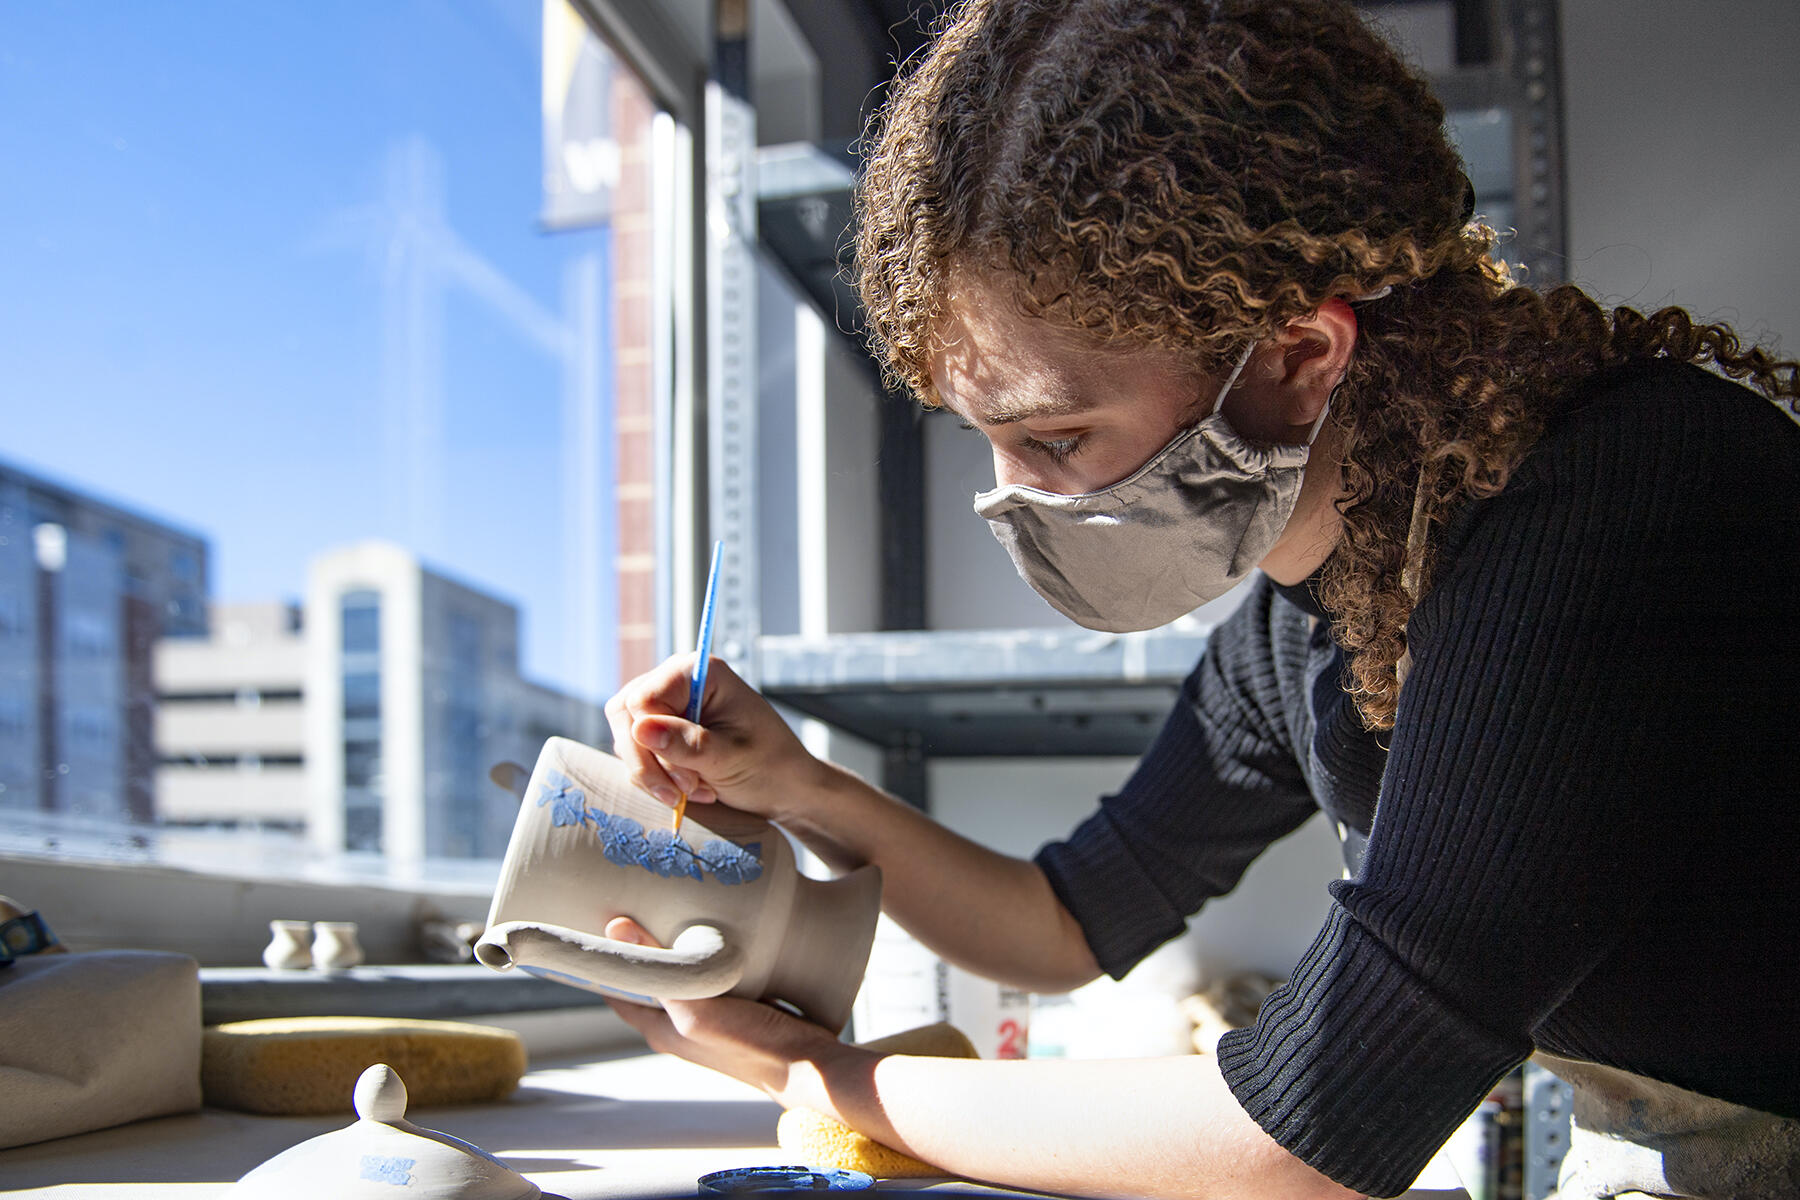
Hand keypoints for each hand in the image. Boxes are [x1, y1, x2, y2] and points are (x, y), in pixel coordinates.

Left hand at [599, 917, 861, 1114]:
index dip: (603, 959)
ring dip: (679, 944)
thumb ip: (660, 969)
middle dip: (642, 944)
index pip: (617, 989)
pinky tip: (720, 925)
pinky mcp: (740, 1004)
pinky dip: (710, 950)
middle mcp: (682, 1021)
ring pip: (685, 972)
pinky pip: (716, 971)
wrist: (807, 1064)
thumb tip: (617, 926)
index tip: (592, 921)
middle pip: (652, 977)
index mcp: (661, 1028)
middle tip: (635, 900)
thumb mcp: (697, 1007)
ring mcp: (712, 1014)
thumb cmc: (750, 1045)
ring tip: (673, 903)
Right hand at [603, 653, 822, 822]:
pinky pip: (636, 753)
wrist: (784, 787)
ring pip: (627, 738)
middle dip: (650, 762)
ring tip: (693, 792)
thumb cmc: (769, 765)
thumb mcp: (730, 757)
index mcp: (700, 673)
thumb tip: (640, 729)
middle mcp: (678, 681)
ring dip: (654, 774)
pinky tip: (690, 790)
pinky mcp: (662, 730)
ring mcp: (667, 706)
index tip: (686, 776)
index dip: (653, 740)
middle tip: (682, 793)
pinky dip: (657, 778)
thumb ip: (686, 743)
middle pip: (627, 716)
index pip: (643, 699)